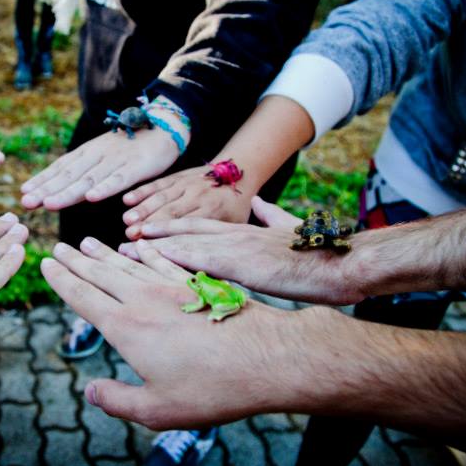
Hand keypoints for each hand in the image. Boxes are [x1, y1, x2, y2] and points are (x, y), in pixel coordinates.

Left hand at [21, 120, 182, 210]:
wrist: (165, 127)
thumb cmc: (132, 146)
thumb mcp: (104, 154)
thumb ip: (85, 170)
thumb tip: (60, 185)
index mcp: (89, 152)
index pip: (61, 167)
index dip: (43, 179)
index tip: (24, 192)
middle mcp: (98, 155)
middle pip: (69, 175)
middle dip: (47, 189)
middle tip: (26, 202)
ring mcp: (116, 160)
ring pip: (89, 179)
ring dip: (68, 192)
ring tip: (49, 203)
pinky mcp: (136, 167)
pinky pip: (119, 179)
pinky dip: (105, 188)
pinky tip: (91, 198)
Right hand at [40, 234, 328, 428]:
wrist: (267, 359)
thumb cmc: (213, 389)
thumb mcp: (157, 410)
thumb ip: (118, 401)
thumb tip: (91, 392)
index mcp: (126, 328)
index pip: (83, 297)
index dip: (62, 280)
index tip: (46, 264)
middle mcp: (143, 300)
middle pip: (101, 273)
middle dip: (76, 260)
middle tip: (58, 246)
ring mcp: (171, 288)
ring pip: (129, 263)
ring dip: (105, 251)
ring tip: (87, 241)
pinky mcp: (196, 284)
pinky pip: (163, 260)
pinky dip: (146, 251)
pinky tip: (139, 243)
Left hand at [120, 197, 360, 304]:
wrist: (343, 263)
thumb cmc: (321, 255)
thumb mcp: (290, 231)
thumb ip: (272, 216)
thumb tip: (262, 203)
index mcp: (245, 230)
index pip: (198, 225)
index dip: (170, 225)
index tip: (145, 229)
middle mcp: (235, 233)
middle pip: (184, 228)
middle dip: (152, 232)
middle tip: (121, 237)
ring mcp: (237, 245)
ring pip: (185, 239)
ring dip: (153, 243)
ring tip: (124, 246)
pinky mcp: (241, 261)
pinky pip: (199, 256)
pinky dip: (174, 255)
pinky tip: (153, 258)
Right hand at [122, 163, 255, 238]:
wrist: (240, 172)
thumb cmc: (236, 207)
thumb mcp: (236, 226)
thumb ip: (218, 243)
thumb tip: (204, 272)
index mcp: (215, 212)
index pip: (188, 228)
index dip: (169, 238)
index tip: (151, 250)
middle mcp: (199, 197)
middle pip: (171, 213)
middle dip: (150, 225)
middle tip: (131, 237)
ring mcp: (187, 185)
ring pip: (162, 197)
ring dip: (143, 209)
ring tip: (128, 220)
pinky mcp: (178, 177)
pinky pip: (158, 184)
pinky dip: (143, 191)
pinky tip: (128, 199)